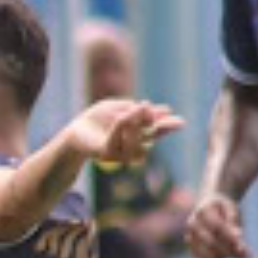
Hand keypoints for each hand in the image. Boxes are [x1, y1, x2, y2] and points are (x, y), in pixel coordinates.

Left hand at [68, 99, 183, 166]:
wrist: (76, 132)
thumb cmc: (97, 119)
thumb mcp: (118, 108)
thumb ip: (136, 110)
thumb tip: (159, 108)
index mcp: (138, 135)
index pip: (157, 131)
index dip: (168, 127)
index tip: (181, 121)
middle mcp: (133, 146)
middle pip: (151, 137)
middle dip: (163, 128)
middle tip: (176, 121)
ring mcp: (121, 152)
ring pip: (136, 139)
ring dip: (138, 121)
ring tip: (142, 104)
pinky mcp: (107, 153)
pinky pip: (117, 140)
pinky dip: (120, 127)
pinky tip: (124, 116)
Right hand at [185, 193, 251, 257]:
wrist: (209, 206)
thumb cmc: (224, 208)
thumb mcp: (231, 210)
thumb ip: (233, 222)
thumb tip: (239, 236)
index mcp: (202, 211)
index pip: (216, 226)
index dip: (230, 236)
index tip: (244, 245)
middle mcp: (193, 226)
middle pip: (212, 242)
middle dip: (231, 249)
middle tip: (249, 255)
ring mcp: (191, 240)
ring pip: (207, 255)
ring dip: (227, 256)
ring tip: (244, 256)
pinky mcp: (194, 253)